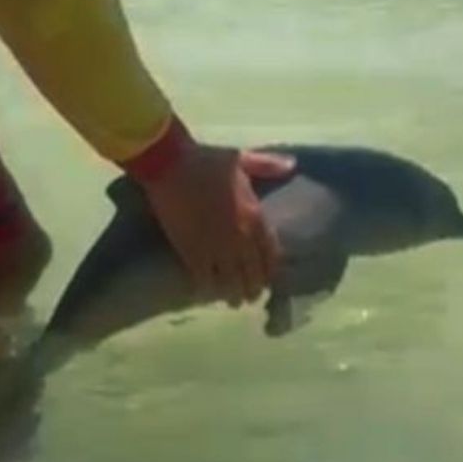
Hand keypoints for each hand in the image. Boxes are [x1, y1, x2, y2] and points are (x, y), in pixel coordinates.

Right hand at [141, 143, 294, 306]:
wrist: (170, 163)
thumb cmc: (205, 159)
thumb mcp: (241, 159)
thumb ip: (267, 165)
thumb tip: (292, 166)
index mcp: (255, 215)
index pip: (271, 253)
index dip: (270, 270)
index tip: (268, 279)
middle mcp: (240, 237)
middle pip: (252, 272)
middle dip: (253, 288)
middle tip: (251, 297)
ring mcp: (215, 246)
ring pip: (230, 281)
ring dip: (232, 294)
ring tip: (232, 301)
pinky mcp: (190, 250)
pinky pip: (203, 278)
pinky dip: (206, 288)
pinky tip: (207, 293)